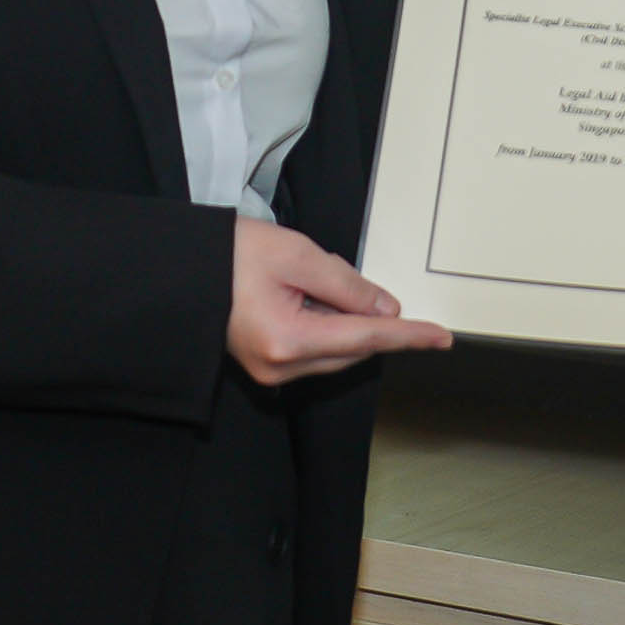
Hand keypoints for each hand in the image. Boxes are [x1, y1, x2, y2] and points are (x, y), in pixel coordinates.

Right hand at [229, 218, 451, 388]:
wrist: (182, 266)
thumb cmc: (233, 253)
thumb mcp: (296, 254)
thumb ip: (346, 284)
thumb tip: (386, 308)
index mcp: (288, 341)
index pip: (365, 339)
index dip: (407, 336)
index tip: (442, 337)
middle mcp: (281, 367)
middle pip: (350, 350)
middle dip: (368, 320)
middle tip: (361, 284)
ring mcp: (270, 371)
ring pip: (333, 352)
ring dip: (343, 322)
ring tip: (316, 282)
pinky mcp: (264, 364)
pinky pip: (312, 350)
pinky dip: (324, 326)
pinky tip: (309, 298)